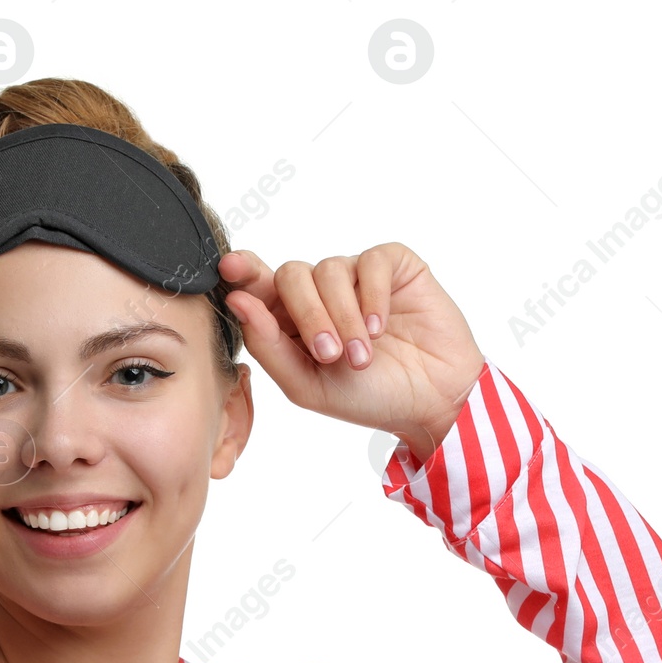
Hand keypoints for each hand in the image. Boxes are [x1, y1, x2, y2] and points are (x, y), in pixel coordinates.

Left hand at [219, 243, 485, 459]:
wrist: (431, 401)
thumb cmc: (368, 396)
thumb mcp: (307, 385)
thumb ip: (268, 346)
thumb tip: (238, 301)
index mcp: (291, 319)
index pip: (259, 286)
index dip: (244, 272)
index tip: (230, 268)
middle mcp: (320, 292)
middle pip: (290, 274)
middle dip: (307, 314)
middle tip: (330, 354)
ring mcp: (356, 275)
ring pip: (329, 270)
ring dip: (344, 317)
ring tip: (364, 355)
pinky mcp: (393, 264)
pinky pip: (371, 262)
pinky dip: (373, 296)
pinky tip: (382, 327)